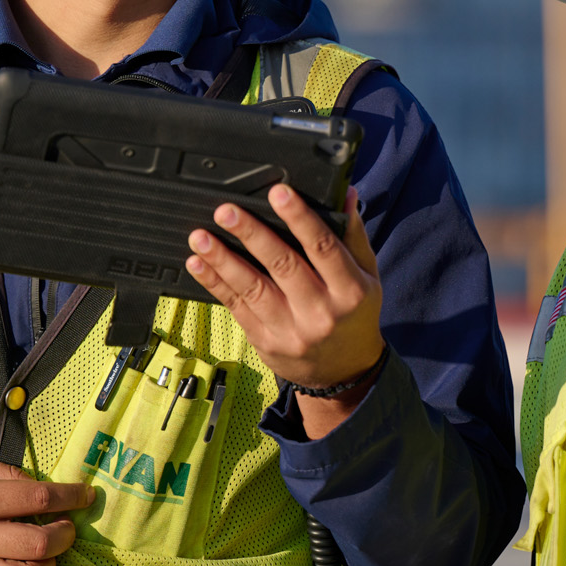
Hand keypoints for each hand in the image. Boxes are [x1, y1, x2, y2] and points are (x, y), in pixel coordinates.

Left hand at [185, 186, 384, 435]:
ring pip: (252, 288)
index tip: (278, 193)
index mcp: (349, 290)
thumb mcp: (367, 276)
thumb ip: (353, 235)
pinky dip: (215, 284)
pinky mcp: (265, 341)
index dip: (300, 218)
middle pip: (283, 265)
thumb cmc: (355, 314)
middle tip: (227, 211)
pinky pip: (236, 307)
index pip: (323, 247)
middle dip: (252, 235)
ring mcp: (290, 329)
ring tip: (201, 237)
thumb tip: (345, 195)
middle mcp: (320, 311)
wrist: (345, 372)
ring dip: (223, 260)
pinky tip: (198, 264)